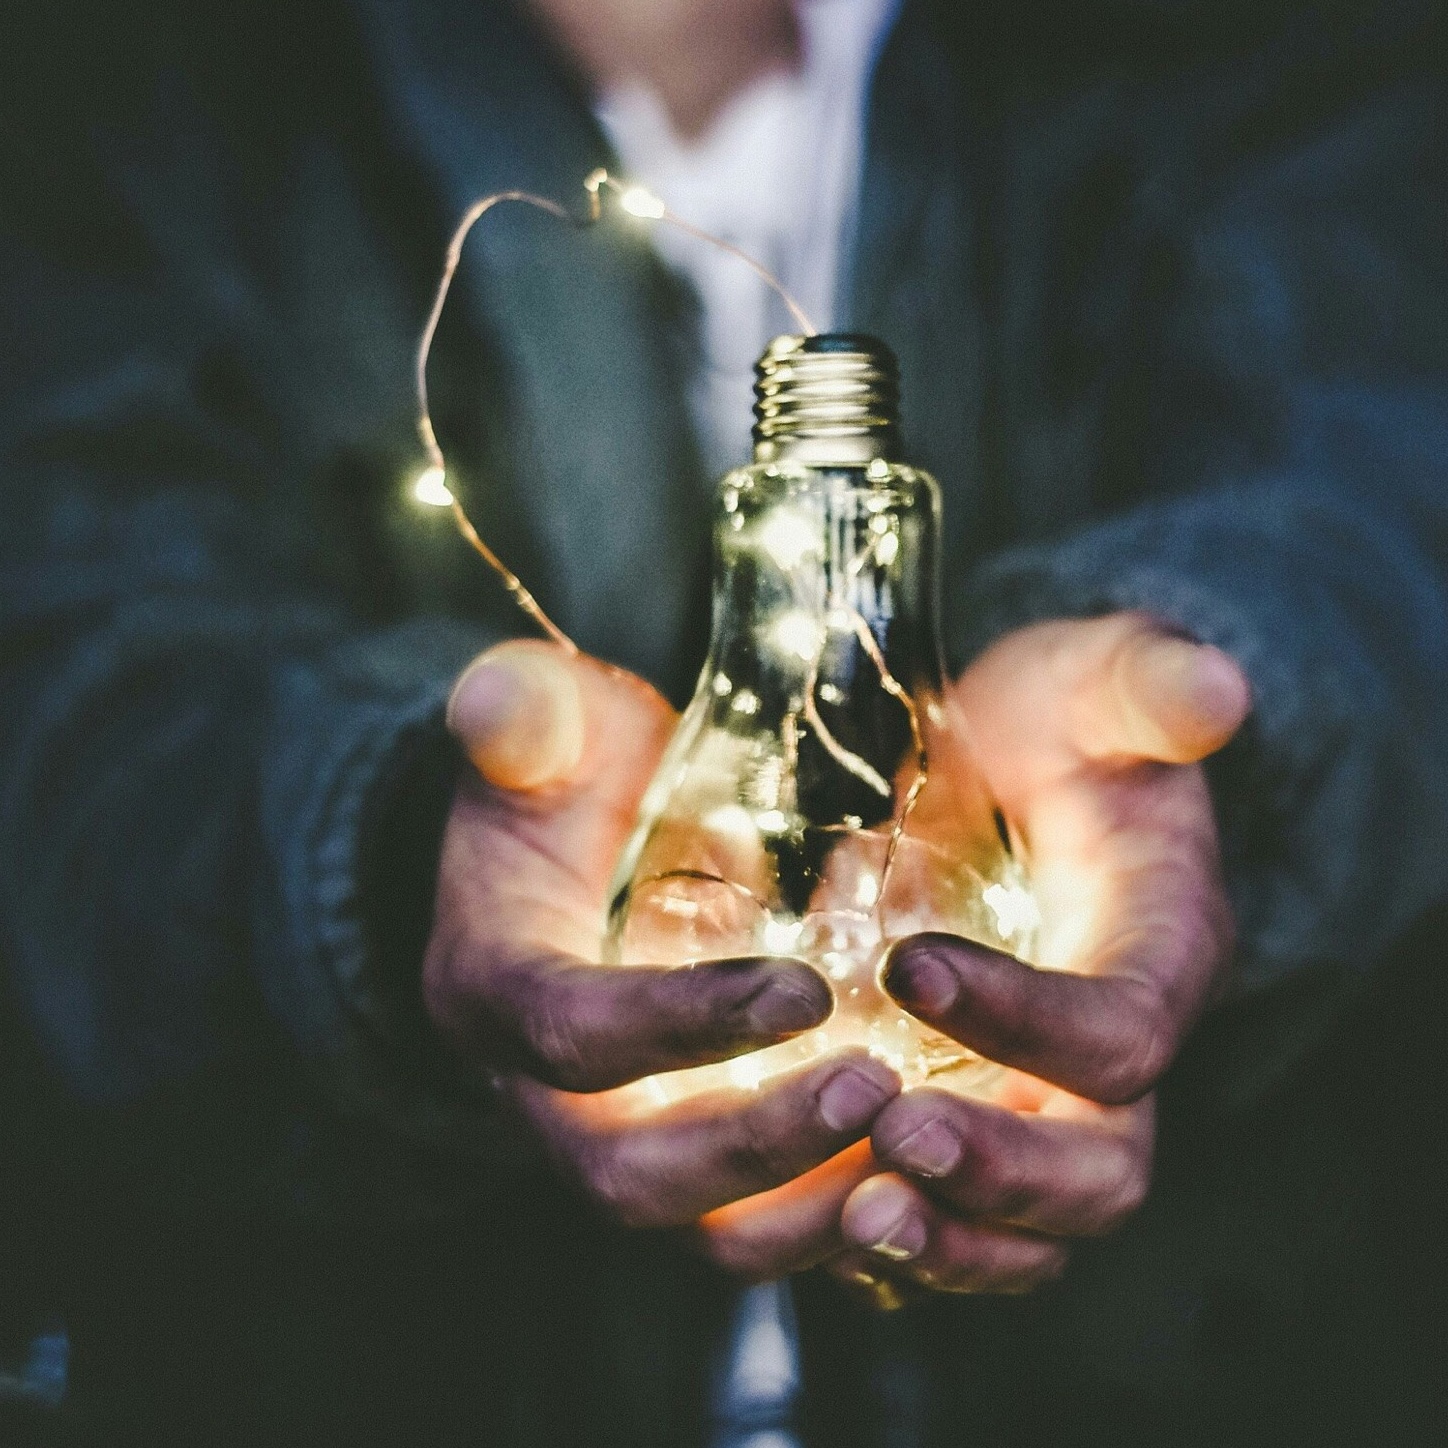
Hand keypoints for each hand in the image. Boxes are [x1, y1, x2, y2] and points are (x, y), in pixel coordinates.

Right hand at [424, 640, 900, 1252]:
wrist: (572, 851)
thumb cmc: (566, 781)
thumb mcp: (544, 729)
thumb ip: (524, 715)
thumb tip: (496, 702)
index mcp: (495, 988)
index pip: (571, 1033)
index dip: (680, 1025)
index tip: (807, 989)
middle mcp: (543, 1095)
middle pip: (629, 1174)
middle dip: (754, 1147)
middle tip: (875, 1087)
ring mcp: (619, 1138)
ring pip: (701, 1230)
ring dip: (809, 1207)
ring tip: (920, 1145)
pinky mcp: (689, 1157)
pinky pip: (759, 1225)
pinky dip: (839, 1217)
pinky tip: (928, 1171)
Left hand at [833, 613, 1249, 1295]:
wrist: (1009, 770)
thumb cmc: (1055, 726)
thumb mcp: (1094, 683)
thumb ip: (1145, 685)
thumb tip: (1214, 688)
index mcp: (1159, 955)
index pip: (1123, 1029)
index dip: (1028, 1018)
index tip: (905, 966)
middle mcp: (1113, 1056)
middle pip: (1100, 1169)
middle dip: (1002, 1170)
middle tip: (894, 1137)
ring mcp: (1043, 1102)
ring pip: (1031, 1230)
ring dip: (948, 1241)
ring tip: (851, 1219)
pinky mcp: (976, 1119)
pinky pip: (955, 1222)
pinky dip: (896, 1241)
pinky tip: (809, 1214)